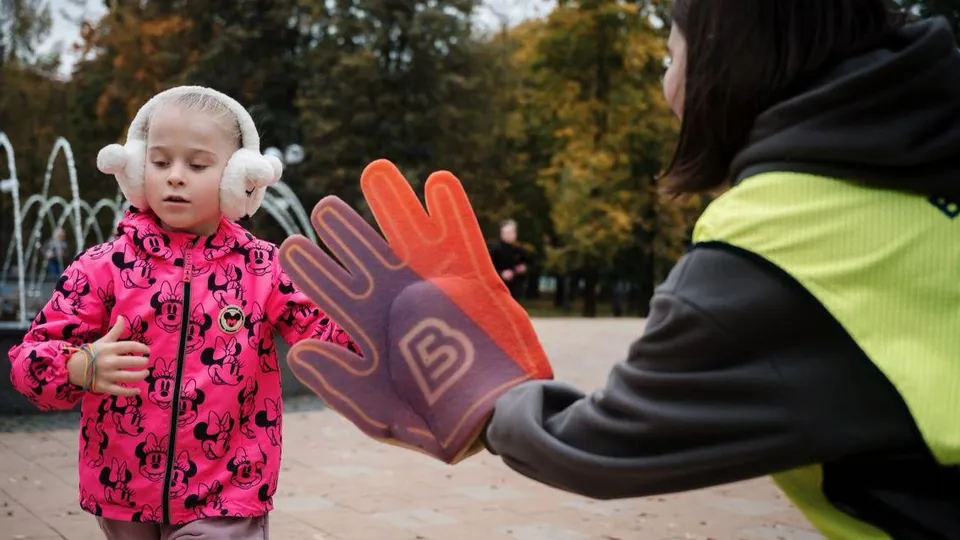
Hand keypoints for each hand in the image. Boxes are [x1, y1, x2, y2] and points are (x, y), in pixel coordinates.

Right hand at [67, 317, 149, 396]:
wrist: (72, 368)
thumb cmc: (91, 353)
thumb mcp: (103, 340)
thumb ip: (115, 331)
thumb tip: (122, 317)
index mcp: (110, 349)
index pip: (131, 345)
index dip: (142, 347)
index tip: (147, 350)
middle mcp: (109, 361)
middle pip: (133, 361)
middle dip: (143, 362)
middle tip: (145, 362)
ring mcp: (107, 375)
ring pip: (129, 376)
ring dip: (141, 375)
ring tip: (145, 373)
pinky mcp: (103, 386)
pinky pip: (119, 391)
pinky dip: (130, 392)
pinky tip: (137, 390)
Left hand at [279, 159, 552, 463]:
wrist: (494, 419)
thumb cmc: (437, 423)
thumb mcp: (376, 410)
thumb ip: (339, 381)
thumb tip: (299, 349)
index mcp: (372, 328)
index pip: (334, 291)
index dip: (313, 268)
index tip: (291, 246)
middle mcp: (401, 300)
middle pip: (367, 255)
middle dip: (344, 230)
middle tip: (323, 207)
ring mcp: (437, 286)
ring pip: (410, 235)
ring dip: (394, 204)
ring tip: (374, 171)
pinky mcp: (475, 281)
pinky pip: (463, 238)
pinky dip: (452, 211)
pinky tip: (438, 183)